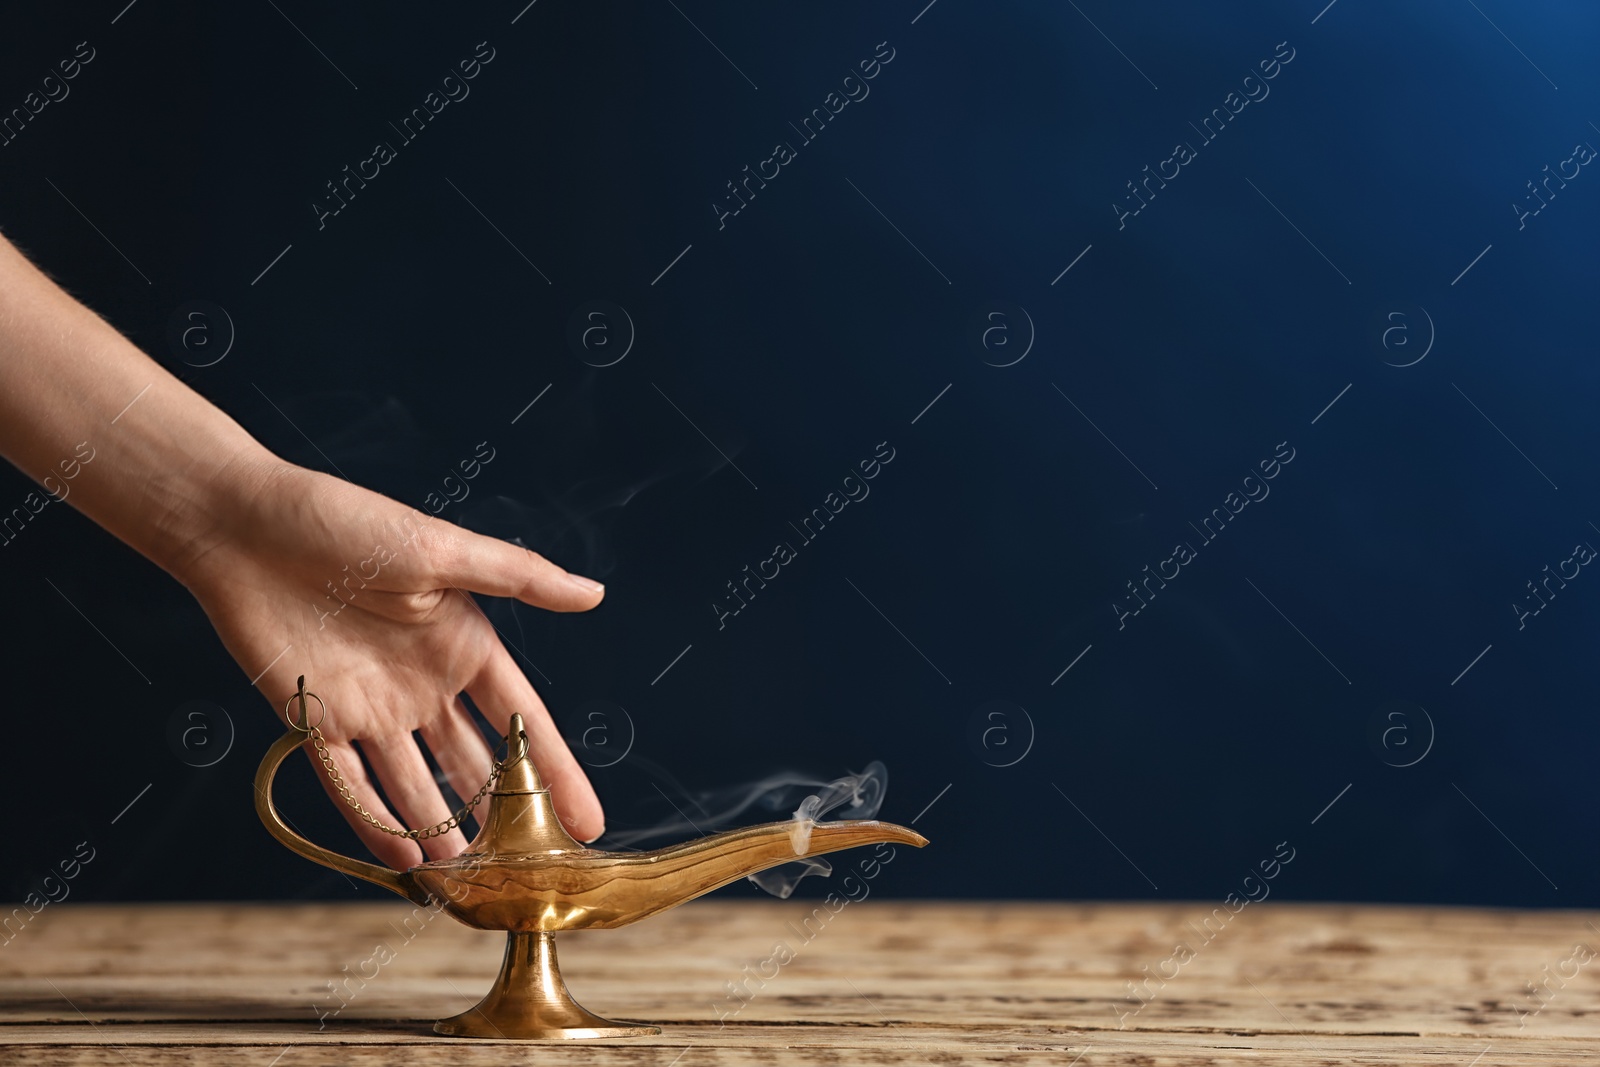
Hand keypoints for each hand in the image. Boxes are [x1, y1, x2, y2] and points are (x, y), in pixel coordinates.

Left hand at [175, 457, 605, 870]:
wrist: (243, 527)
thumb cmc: (346, 522)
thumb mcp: (442, 549)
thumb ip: (517, 577)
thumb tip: (592, 594)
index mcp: (463, 642)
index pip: (522, 721)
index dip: (556, 772)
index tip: (587, 822)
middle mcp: (424, 683)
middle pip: (475, 763)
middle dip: (504, 816)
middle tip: (532, 870)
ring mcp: (371, 707)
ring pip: (416, 785)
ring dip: (442, 830)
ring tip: (470, 880)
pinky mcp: (314, 719)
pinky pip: (350, 783)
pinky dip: (375, 821)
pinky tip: (404, 858)